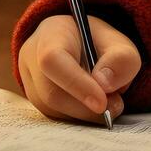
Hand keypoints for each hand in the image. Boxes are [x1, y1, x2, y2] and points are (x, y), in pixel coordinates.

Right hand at [18, 15, 139, 123]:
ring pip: (52, 110)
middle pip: (51, 92)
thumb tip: (104, 85)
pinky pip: (54, 117)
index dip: (76, 84)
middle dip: (85, 107)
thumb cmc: (100, 44)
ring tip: (107, 101)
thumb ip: (121, 60)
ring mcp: (29, 81)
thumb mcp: (120, 44)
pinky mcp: (35, 101)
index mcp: (51, 34)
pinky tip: (92, 106)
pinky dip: (78, 117)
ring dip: (84, 113)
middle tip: (115, 105)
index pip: (52, 60)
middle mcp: (31, 57)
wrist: (82, 46)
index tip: (102, 103)